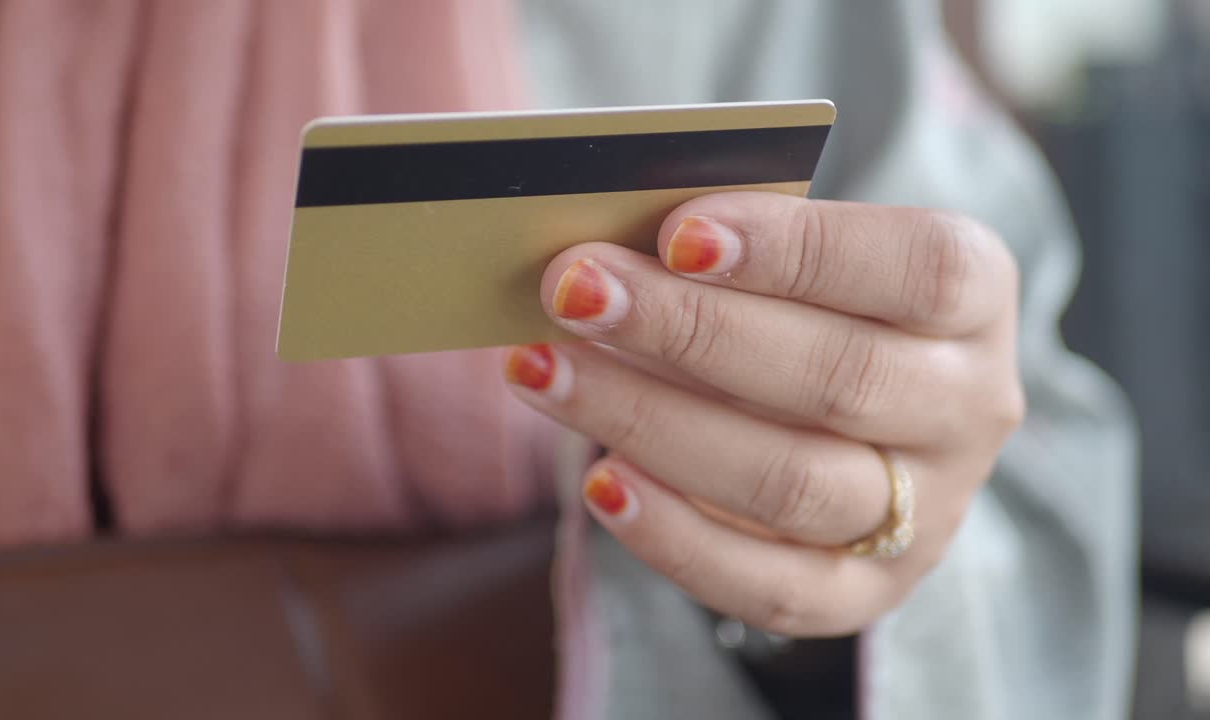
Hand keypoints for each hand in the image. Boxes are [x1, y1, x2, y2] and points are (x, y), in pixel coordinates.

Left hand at [502, 192, 1023, 635]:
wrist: (862, 423)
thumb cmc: (809, 306)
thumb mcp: (800, 259)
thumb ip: (733, 248)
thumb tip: (609, 249)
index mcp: (976, 298)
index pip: (917, 269)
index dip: (798, 250)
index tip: (678, 232)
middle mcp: (968, 408)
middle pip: (840, 377)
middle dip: (691, 331)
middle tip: (578, 292)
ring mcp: (927, 512)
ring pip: (793, 483)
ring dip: (653, 423)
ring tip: (549, 371)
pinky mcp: (866, 591)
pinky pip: (770, 587)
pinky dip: (676, 537)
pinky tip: (601, 483)